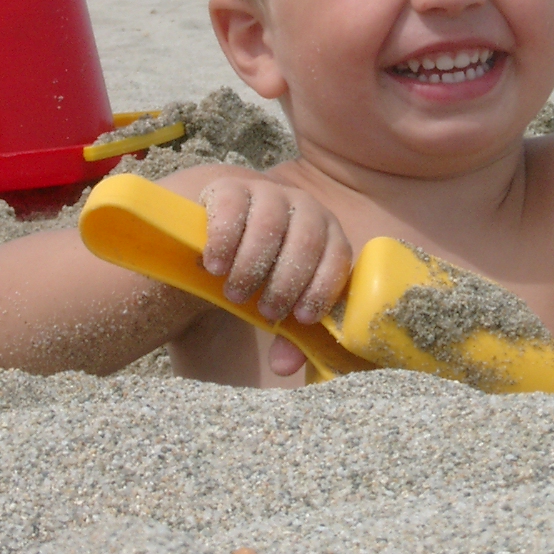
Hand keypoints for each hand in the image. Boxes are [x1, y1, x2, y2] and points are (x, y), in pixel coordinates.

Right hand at [196, 172, 351, 327]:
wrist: (224, 222)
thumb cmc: (262, 268)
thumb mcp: (277, 297)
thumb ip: (287, 333)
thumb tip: (282, 367)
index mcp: (327, 232)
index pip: (338, 255)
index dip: (322, 288)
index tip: (301, 318)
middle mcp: (304, 206)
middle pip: (306, 240)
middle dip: (286, 282)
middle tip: (266, 312)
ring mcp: (269, 191)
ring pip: (271, 224)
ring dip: (253, 265)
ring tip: (235, 294)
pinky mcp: (231, 186)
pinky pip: (233, 208)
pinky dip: (225, 240)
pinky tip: (215, 265)